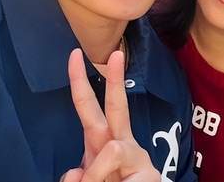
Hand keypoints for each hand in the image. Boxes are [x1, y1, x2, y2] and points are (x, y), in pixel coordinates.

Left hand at [62, 49, 160, 181]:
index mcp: (102, 141)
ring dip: (95, 175)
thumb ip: (77, 176)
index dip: (79, 82)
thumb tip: (75, 172)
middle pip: (118, 106)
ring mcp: (138, 156)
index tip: (74, 55)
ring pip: (112, 149)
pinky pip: (119, 178)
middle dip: (116, 80)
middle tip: (116, 54)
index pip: (89, 108)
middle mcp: (122, 142)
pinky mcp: (150, 174)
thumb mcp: (87, 180)